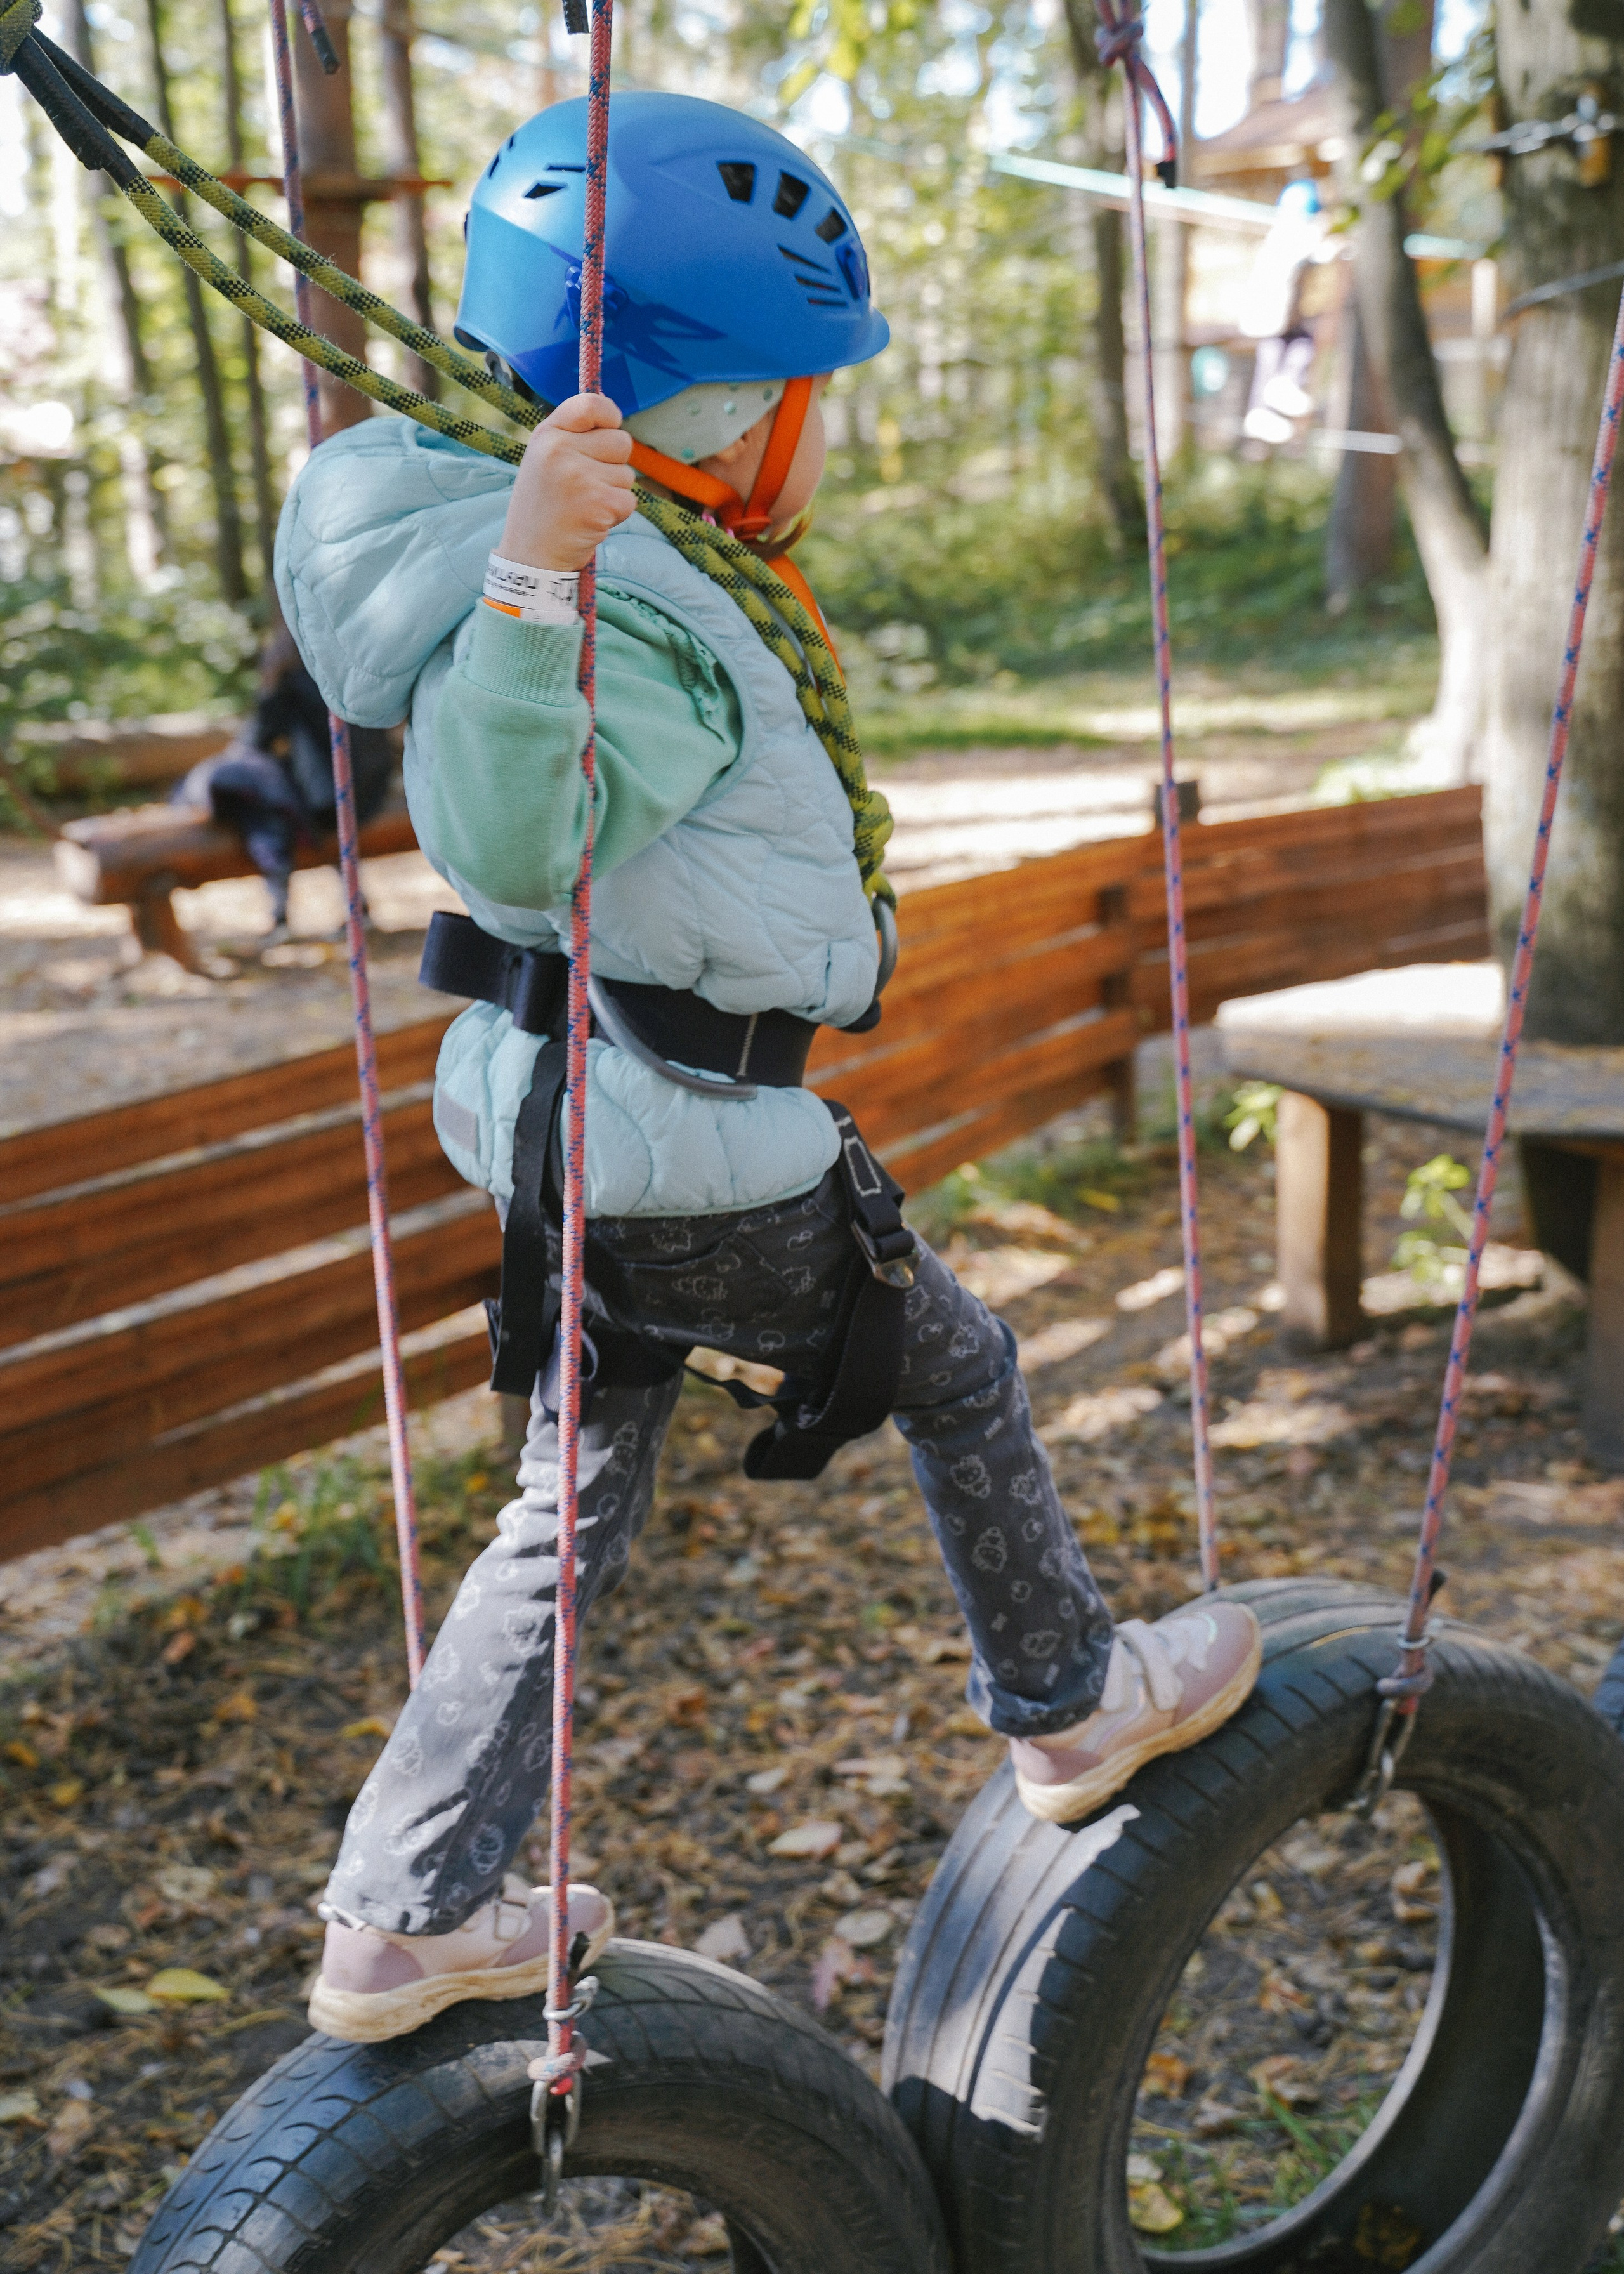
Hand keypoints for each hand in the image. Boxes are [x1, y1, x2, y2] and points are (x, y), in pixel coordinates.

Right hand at [499, 393, 634, 572]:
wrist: (530, 556)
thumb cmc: (543, 507)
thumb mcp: (544, 460)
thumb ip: (573, 437)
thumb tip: (614, 419)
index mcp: (547, 435)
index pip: (591, 403)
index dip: (610, 415)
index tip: (610, 426)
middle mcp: (560, 450)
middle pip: (621, 441)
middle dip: (614, 464)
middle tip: (585, 486)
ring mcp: (580, 476)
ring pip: (627, 474)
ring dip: (613, 492)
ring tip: (583, 506)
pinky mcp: (599, 503)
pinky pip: (630, 500)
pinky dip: (617, 514)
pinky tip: (591, 521)